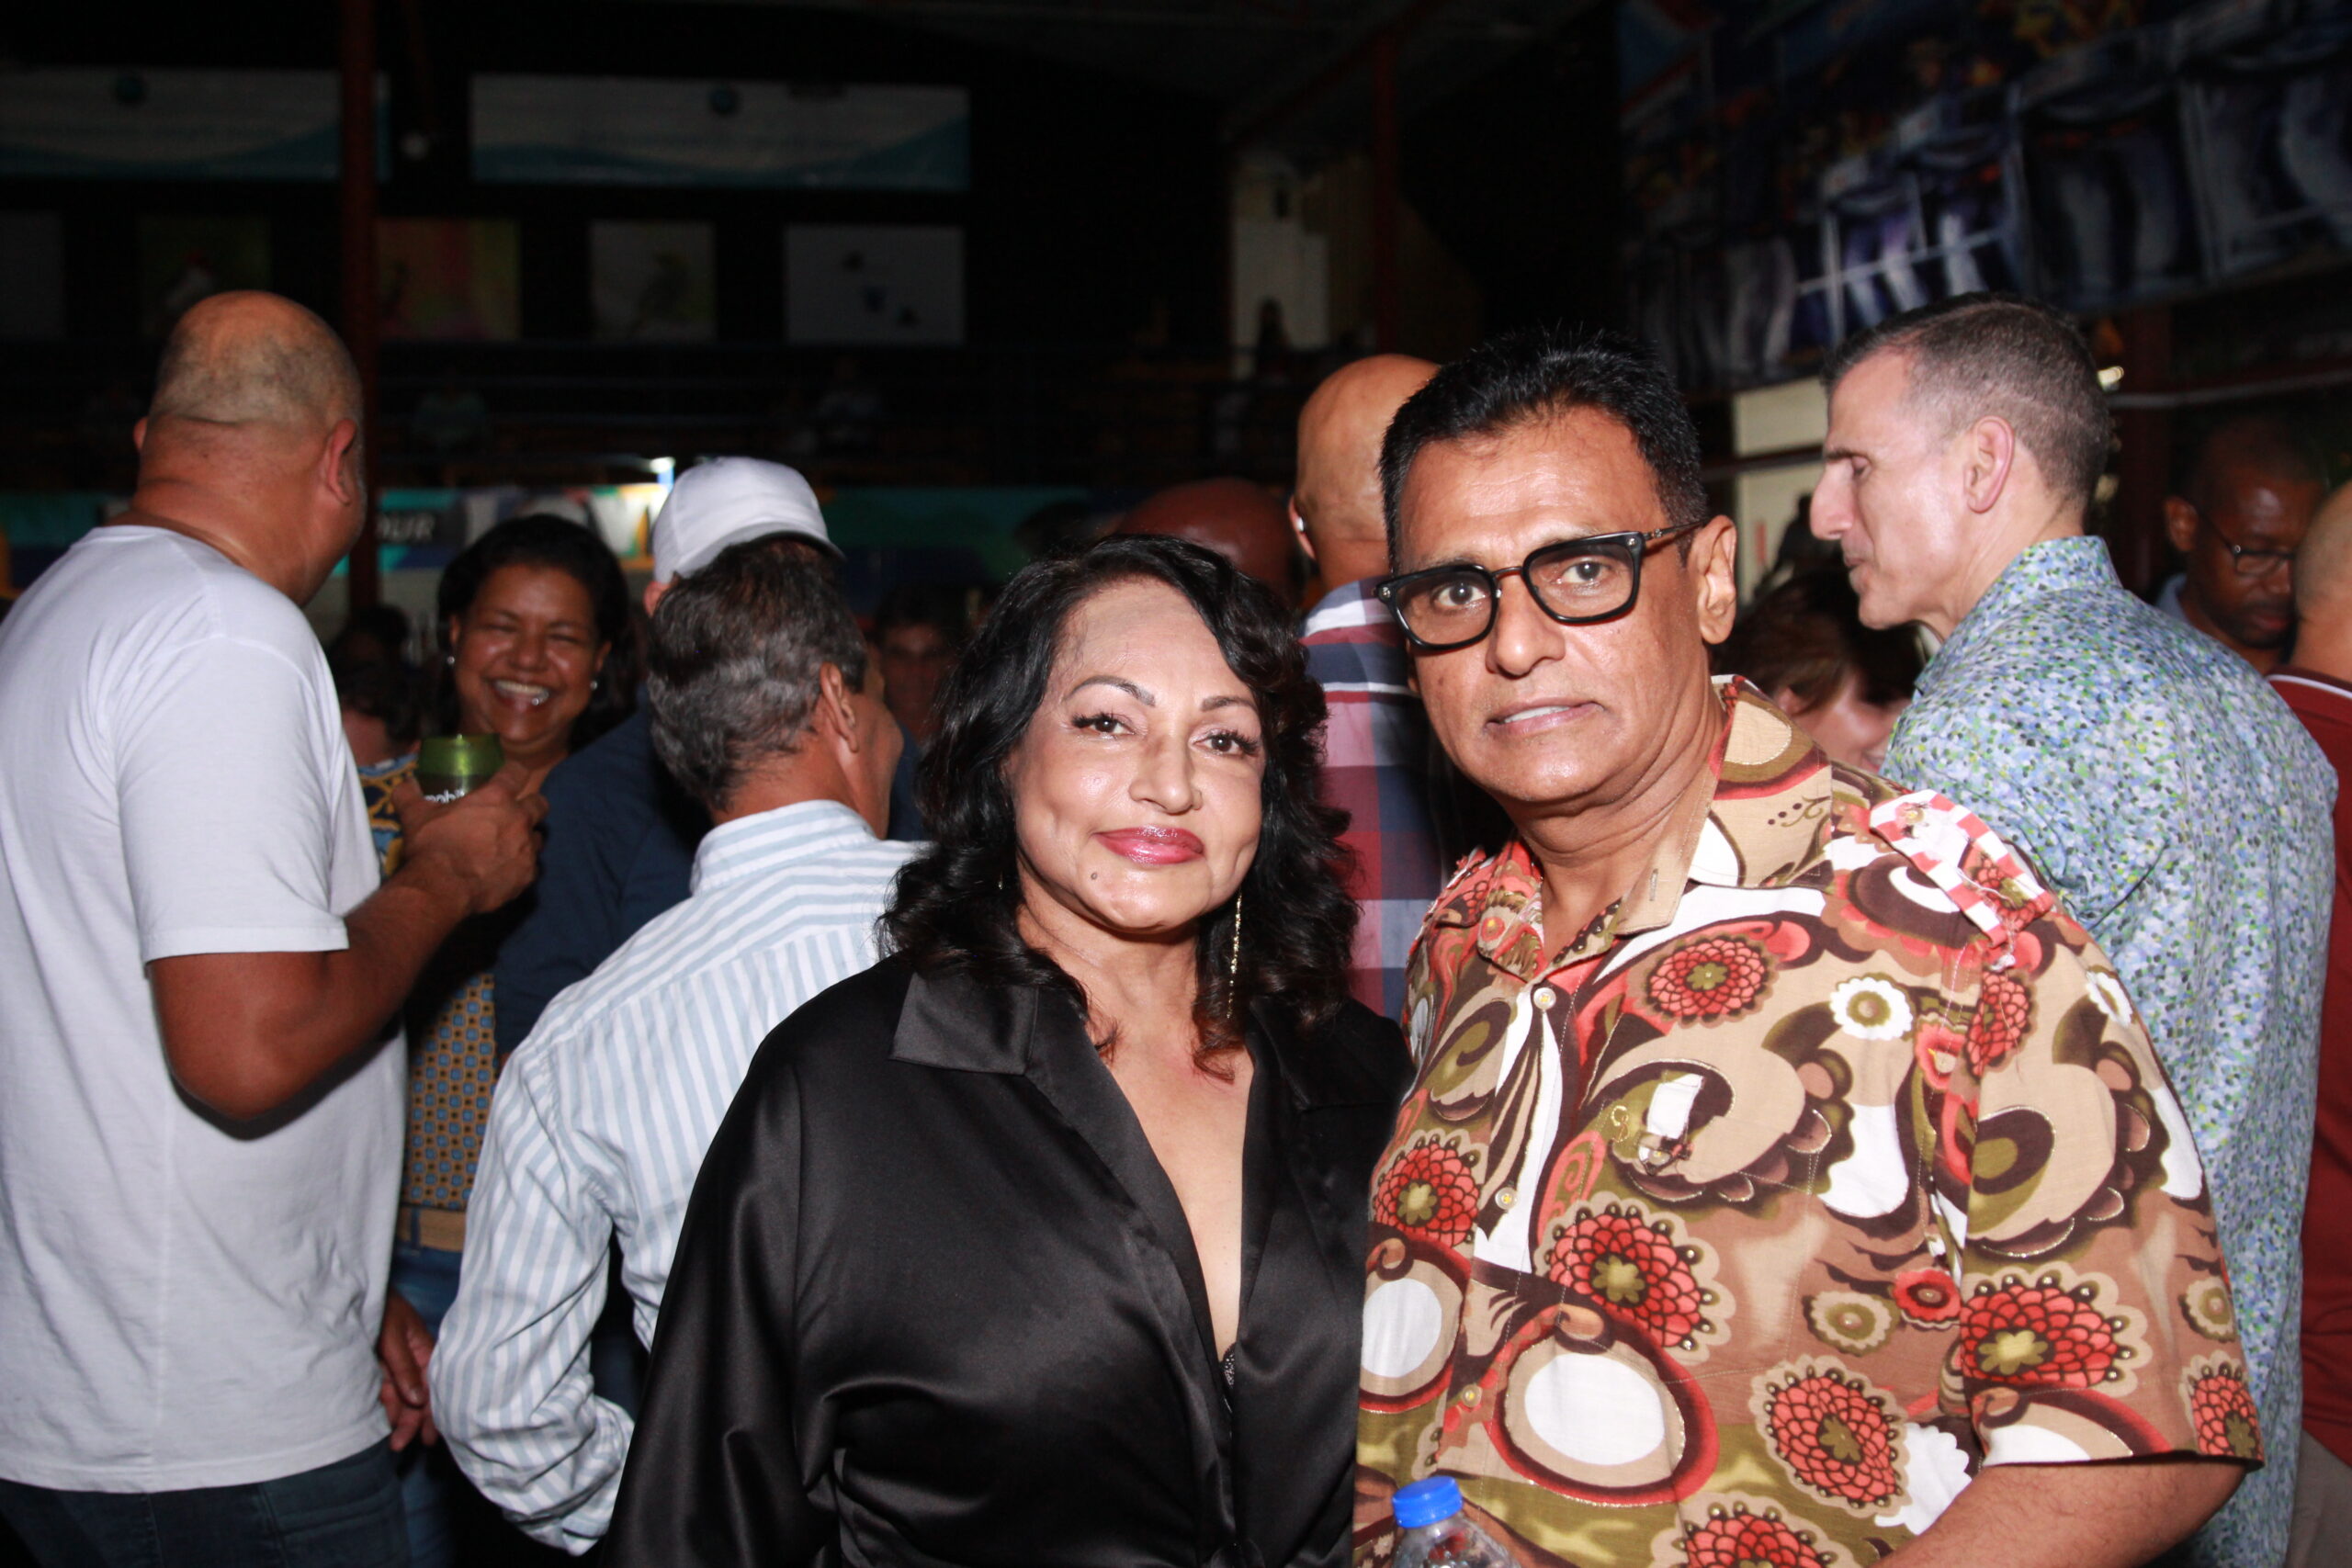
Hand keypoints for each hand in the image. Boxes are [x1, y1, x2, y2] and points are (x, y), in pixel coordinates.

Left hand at [378, 1288, 438, 1450]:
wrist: (350, 1292)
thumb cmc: (379, 1307)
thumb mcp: (392, 1335)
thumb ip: (404, 1367)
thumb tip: (418, 1400)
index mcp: (423, 1349)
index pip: (433, 1385)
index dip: (433, 1411)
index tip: (430, 1437)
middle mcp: (411, 1361)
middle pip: (416, 1396)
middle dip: (412, 1421)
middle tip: (401, 1445)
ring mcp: (392, 1365)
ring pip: (399, 1398)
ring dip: (398, 1419)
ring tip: (393, 1442)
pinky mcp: (375, 1368)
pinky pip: (383, 1393)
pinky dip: (384, 1408)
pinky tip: (383, 1424)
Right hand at [394, 763, 547, 916]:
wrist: (442, 887)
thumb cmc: (432, 846)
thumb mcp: (415, 816)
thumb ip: (410, 795)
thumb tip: (406, 783)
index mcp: (496, 798)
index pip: (517, 772)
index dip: (513, 772)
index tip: (508, 776)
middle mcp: (519, 819)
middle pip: (540, 804)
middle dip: (530, 806)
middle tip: (514, 813)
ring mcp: (527, 849)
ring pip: (538, 837)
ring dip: (527, 838)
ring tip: (510, 845)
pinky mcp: (527, 875)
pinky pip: (532, 868)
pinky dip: (522, 867)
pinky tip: (507, 871)